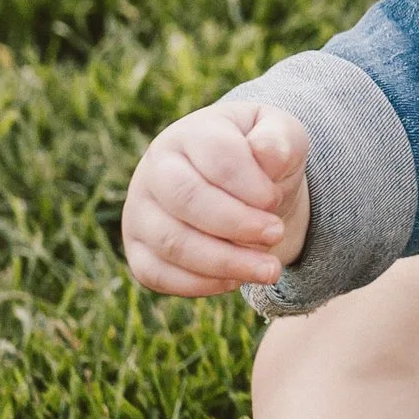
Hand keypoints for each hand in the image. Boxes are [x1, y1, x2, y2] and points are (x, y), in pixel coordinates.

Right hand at [123, 103, 310, 298]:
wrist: (241, 186)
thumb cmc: (259, 157)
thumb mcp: (280, 135)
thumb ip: (280, 138)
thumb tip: (266, 152)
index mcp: (191, 134)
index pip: (216, 156)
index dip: (250, 184)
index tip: (275, 199)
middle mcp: (155, 170)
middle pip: (187, 199)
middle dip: (237, 224)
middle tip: (276, 235)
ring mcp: (140, 211)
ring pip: (172, 242)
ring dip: (225, 262)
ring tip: (269, 270)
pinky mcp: (138, 249)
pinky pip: (157, 275)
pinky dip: (200, 284)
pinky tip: (236, 280)